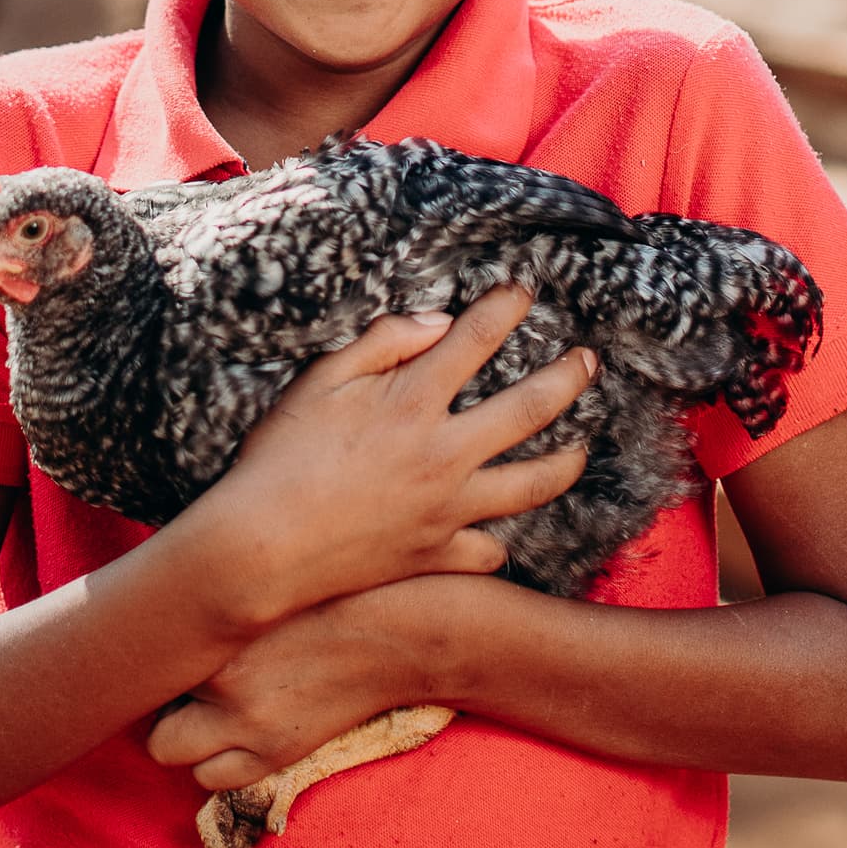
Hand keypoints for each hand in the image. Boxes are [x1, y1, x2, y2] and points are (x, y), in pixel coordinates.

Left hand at [146, 574, 483, 789]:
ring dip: (184, 733)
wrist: (405, 630)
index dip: (151, 652)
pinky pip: (213, 779)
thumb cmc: (340, 590)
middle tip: (184, 683)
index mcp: (218, 623)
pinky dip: (217, 762)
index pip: (145, 651)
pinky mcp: (275, 753)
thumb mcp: (272, 579)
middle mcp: (223, 678)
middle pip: (147, 702)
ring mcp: (248, 723)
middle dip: (159, 698)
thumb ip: (219, 599)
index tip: (165, 646)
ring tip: (211, 710)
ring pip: (170, 751)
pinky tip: (239, 732)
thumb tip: (168, 604)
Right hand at [164, 286, 592, 634]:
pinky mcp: (436, 555)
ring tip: (580, 448)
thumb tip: (437, 321)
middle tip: (588, 361)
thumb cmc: (278, 459)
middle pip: (532, 407)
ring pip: (533, 484)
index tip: (524, 291)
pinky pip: (488, 550)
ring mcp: (448, 509)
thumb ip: (382, 344)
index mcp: (413, 401)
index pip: (478, 338)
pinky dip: (498, 540)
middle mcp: (444, 453)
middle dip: (569, 377)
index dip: (507, 307)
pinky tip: (502, 531)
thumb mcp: (318, 382)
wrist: (258, 550)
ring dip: (566, 460)